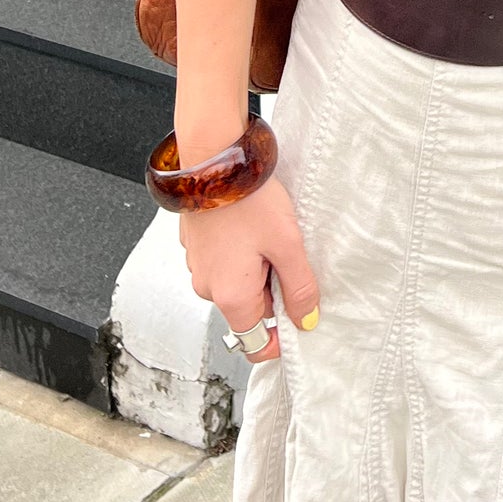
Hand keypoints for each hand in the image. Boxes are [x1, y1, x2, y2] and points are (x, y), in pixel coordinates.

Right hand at [178, 178, 319, 363]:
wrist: (214, 159)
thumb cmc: (248, 199)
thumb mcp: (288, 245)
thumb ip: (300, 288)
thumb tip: (306, 319)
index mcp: (230, 295)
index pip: (254, 342)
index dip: (279, 337)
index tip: (298, 316)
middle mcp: (207, 287)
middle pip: (249, 310)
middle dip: (273, 291)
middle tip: (287, 255)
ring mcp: (198, 266)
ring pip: (238, 284)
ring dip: (258, 269)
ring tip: (268, 235)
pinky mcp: (196, 246)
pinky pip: (225, 263)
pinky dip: (241, 253)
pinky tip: (251, 227)